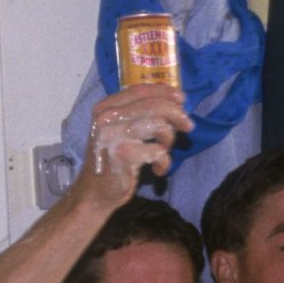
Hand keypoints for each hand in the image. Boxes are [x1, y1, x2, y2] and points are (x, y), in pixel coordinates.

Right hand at [79, 84, 190, 204]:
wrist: (95, 192)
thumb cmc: (114, 161)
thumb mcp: (120, 131)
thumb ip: (138, 114)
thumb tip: (174, 102)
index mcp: (105, 108)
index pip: (139, 90)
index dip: (164, 92)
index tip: (181, 98)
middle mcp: (106, 118)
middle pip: (153, 106)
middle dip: (176, 114)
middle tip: (188, 126)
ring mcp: (113, 135)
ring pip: (159, 125)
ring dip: (169, 139)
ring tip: (164, 150)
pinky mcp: (123, 155)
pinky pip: (158, 151)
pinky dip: (164, 162)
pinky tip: (157, 169)